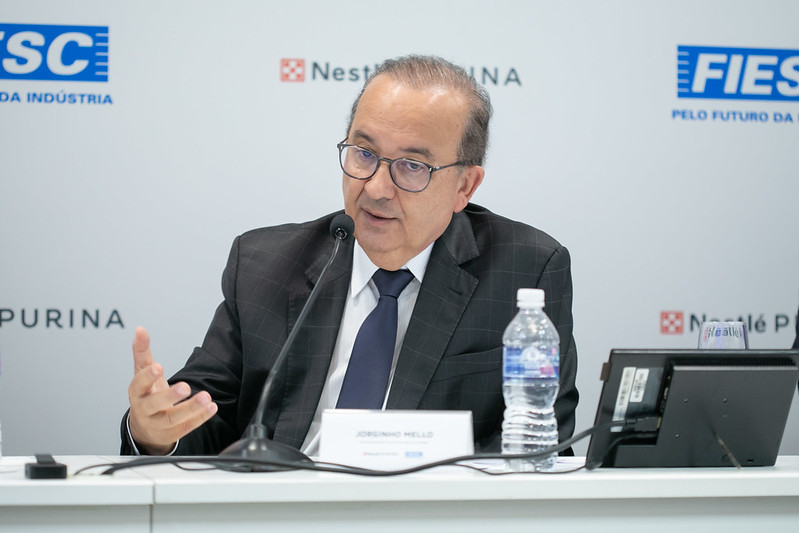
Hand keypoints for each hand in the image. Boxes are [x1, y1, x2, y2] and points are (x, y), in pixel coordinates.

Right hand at [127, 326, 217, 454]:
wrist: (145, 425)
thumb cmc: (146, 394)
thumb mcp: (143, 373)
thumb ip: (143, 352)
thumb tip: (140, 330)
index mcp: (137, 392)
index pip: (138, 384)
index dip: (147, 376)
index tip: (158, 367)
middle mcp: (145, 409)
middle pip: (154, 404)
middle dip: (169, 396)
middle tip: (185, 387)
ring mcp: (157, 424)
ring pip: (172, 419)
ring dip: (190, 408)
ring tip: (206, 397)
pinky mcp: (171, 434)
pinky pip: (185, 428)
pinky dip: (199, 418)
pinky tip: (211, 407)